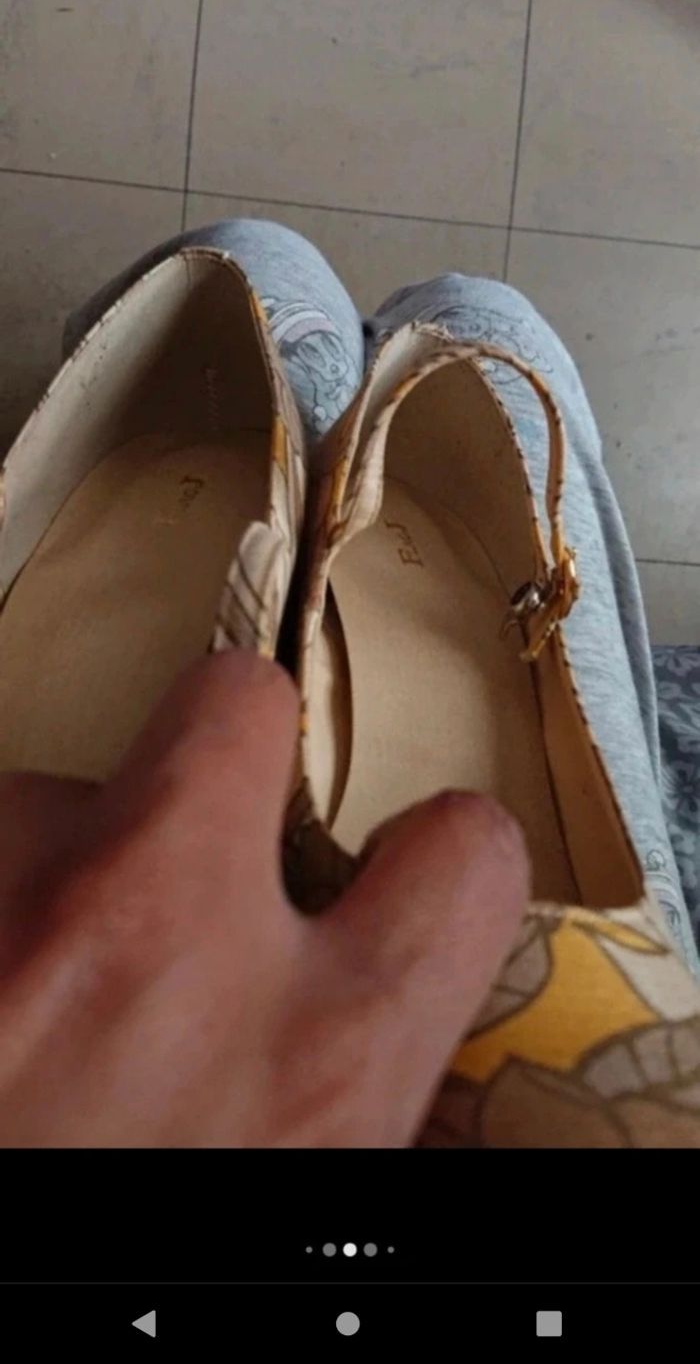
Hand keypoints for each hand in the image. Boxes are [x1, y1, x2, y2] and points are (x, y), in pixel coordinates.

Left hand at [0, 652, 527, 1145]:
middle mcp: (164, 962)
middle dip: (225, 749)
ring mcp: (9, 918)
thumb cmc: (126, 1286)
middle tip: (198, 856)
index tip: (402, 875)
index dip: (435, 861)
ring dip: (59, 871)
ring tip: (39, 988)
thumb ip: (357, 1084)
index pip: (462, 859)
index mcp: (321, 1074)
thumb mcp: (314, 1192)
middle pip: (234, 705)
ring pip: (53, 795)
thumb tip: (385, 1022)